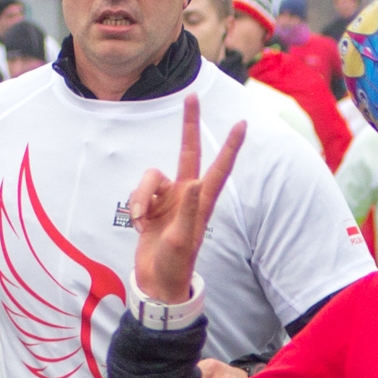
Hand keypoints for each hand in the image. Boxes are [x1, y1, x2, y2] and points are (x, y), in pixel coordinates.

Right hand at [129, 95, 245, 303]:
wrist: (156, 282)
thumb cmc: (175, 264)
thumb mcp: (182, 239)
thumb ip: (188, 210)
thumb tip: (194, 183)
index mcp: (203, 201)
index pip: (220, 167)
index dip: (230, 146)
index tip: (242, 123)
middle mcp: (188, 194)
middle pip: (188, 151)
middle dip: (189, 124)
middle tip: (192, 96)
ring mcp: (169, 198)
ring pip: (151, 177)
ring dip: (141, 197)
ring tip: (142, 222)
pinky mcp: (151, 204)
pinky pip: (138, 192)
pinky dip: (135, 206)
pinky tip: (138, 225)